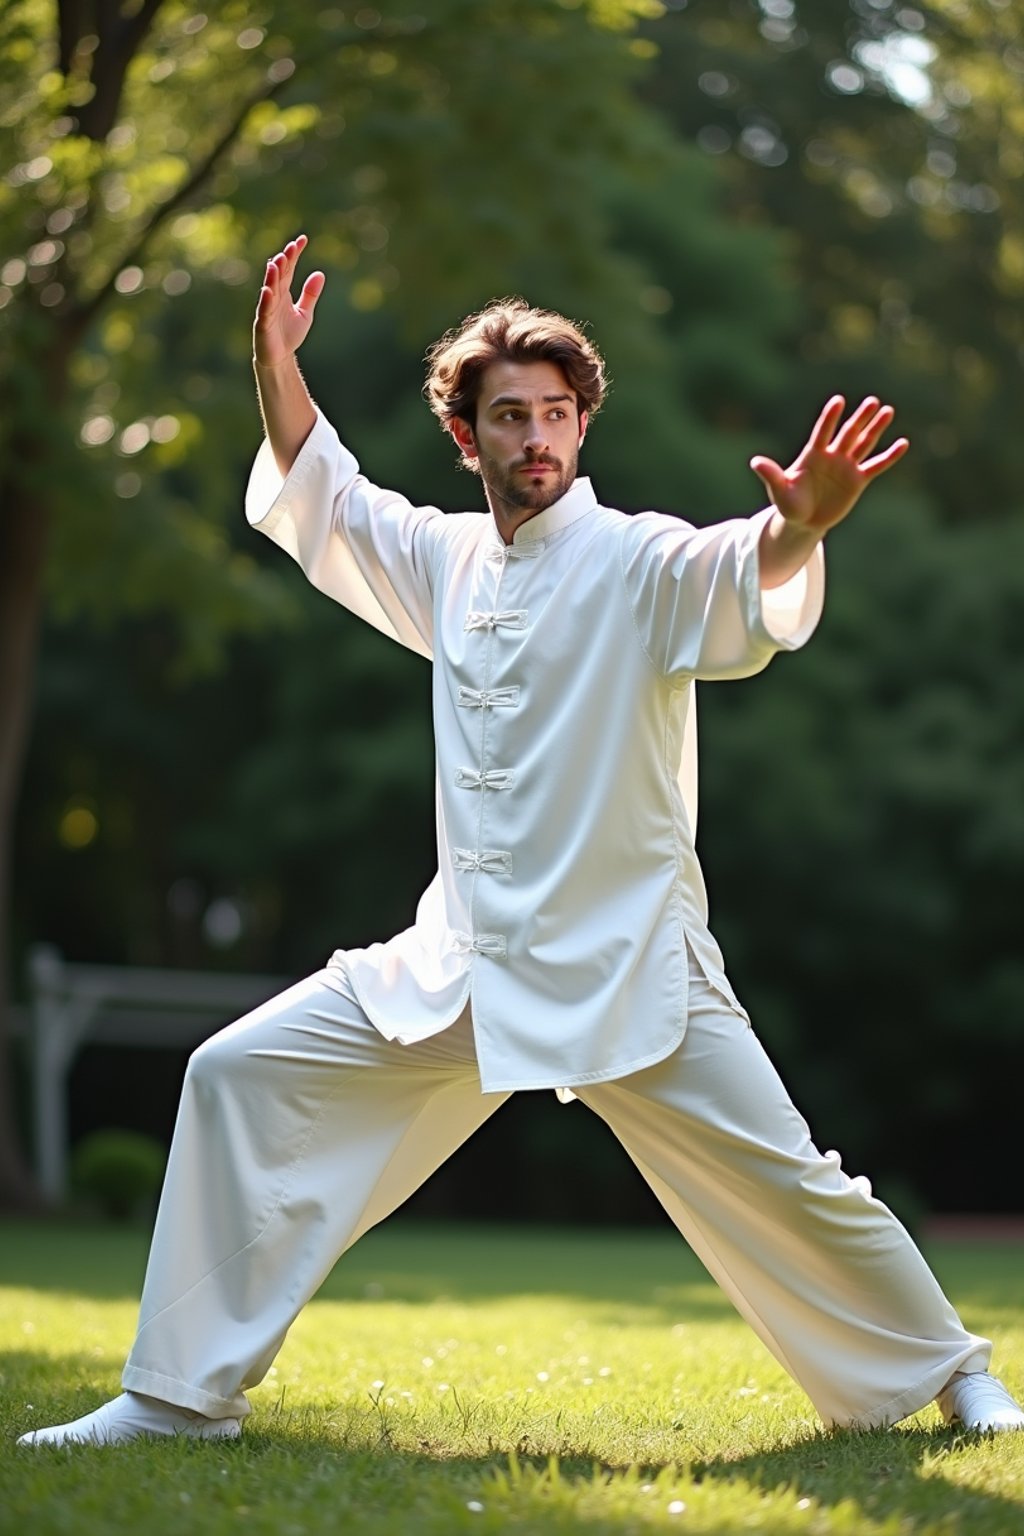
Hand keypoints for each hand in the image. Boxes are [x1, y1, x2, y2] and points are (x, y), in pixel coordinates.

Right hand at [253, 234, 324, 367]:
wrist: (280, 357)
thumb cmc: (290, 334)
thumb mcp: (305, 313)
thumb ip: (311, 294)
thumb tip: (320, 273)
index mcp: (284, 293)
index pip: (289, 269)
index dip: (295, 255)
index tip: (302, 240)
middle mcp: (274, 297)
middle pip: (279, 275)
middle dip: (284, 262)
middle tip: (290, 248)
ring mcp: (267, 309)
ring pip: (270, 289)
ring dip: (272, 276)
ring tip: (277, 262)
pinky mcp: (263, 324)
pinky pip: (264, 311)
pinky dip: (266, 301)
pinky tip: (268, 290)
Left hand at [750, 396, 908, 536]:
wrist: (803, 522)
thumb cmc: (789, 504)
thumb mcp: (779, 490)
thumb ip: (771, 474)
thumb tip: (754, 461)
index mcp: (813, 454)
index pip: (823, 431)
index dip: (830, 417)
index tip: (838, 401)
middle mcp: (832, 456)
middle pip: (848, 433)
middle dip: (860, 418)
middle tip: (872, 401)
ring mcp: (846, 467)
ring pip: (864, 443)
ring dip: (875, 428)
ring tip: (887, 411)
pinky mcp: (858, 481)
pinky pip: (876, 466)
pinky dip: (889, 456)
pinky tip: (903, 443)